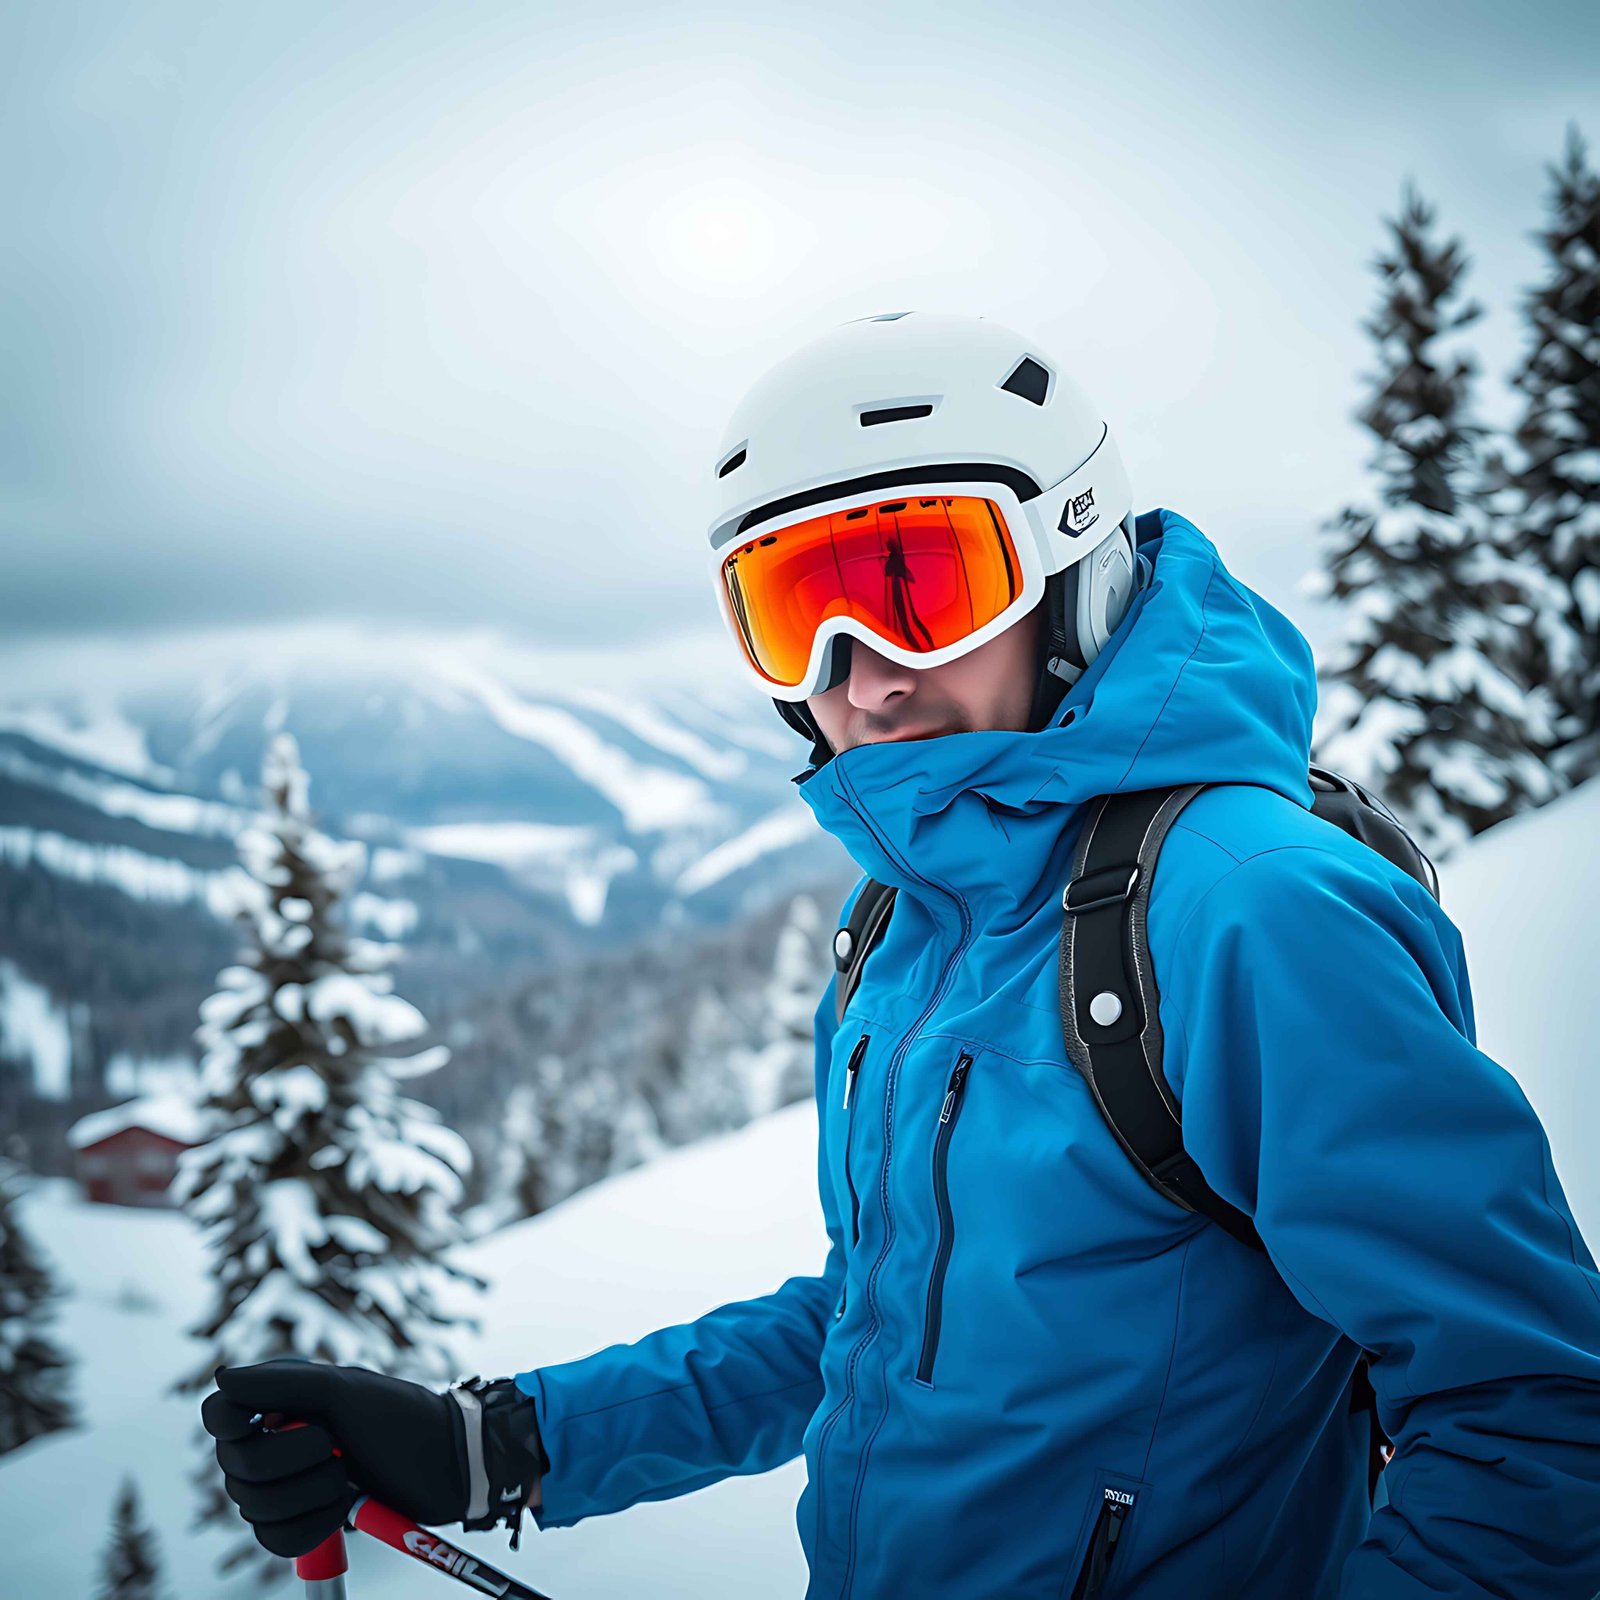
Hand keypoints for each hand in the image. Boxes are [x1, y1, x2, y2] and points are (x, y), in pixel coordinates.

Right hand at [202, 1360, 467, 1557]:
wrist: (445, 1465)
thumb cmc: (400, 1416)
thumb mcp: (345, 1389)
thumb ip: (281, 1383)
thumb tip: (221, 1378)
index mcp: (281, 1401)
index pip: (219, 1415)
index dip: (231, 1424)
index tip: (269, 1421)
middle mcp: (274, 1442)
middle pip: (237, 1467)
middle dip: (291, 1462)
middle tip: (336, 1446)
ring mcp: (287, 1484)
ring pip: (254, 1509)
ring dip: (309, 1496)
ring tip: (348, 1478)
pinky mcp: (303, 1521)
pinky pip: (275, 1541)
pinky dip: (311, 1528)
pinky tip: (342, 1510)